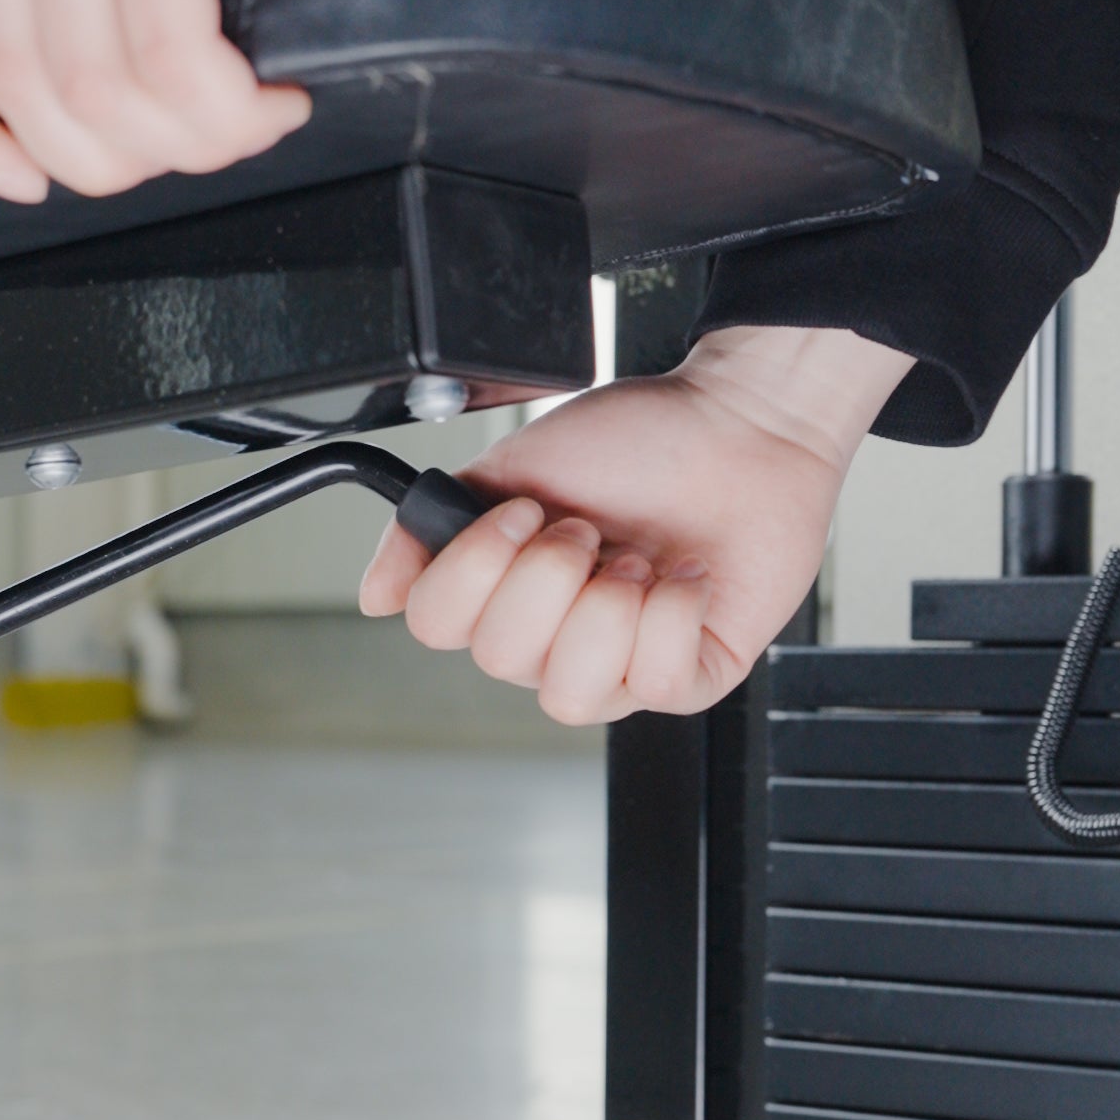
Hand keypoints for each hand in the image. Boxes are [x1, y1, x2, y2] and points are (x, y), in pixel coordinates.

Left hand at [0, 0, 414, 202]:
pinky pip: (169, 54)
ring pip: (99, 88)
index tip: (28, 178)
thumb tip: (64, 95)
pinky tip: (267, 94)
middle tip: (191, 140)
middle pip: (25, 91)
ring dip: (190, 137)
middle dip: (120, 155)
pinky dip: (226, 104)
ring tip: (248, 116)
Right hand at [361, 327, 913, 722]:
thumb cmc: (640, 441)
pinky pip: (653, 683)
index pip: (435, 625)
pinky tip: (682, 576)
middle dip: (548, 576)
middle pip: (500, 657)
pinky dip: (669, 616)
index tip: (519, 513)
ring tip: (636, 559)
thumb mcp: (512, 466)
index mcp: (504, 586)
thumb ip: (434, 523)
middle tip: (586, 527)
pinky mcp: (688, 675)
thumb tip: (378, 593)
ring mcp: (619, 662)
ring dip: (605, 609)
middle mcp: (553, 633)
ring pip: (570, 694)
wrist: (740, 425)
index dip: (471, 571)